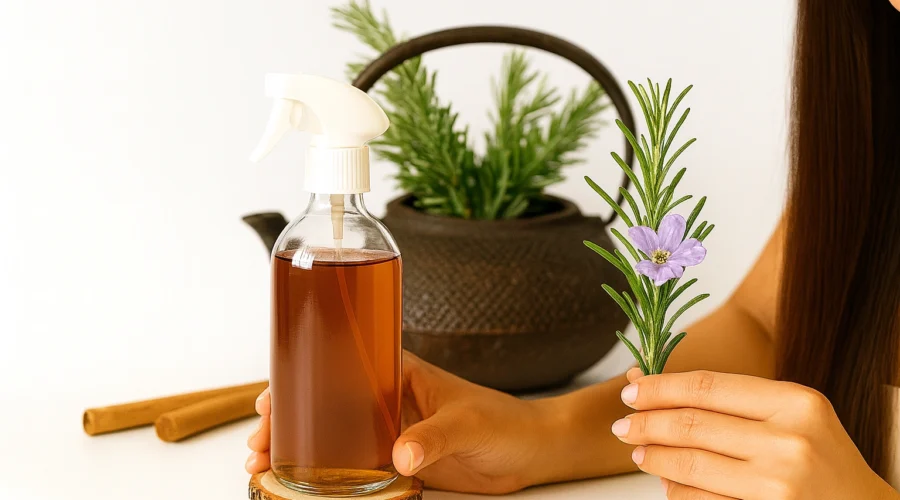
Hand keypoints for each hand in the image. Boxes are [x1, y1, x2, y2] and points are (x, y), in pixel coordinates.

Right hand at [246, 351, 553, 493]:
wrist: (530, 451)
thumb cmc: (505, 421)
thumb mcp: (468, 424)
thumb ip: (435, 437)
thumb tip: (399, 455)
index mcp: (399, 371)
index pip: (340, 366)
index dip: (301, 378)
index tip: (271, 398)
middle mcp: (388, 397)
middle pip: (326, 402)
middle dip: (288, 417)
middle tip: (260, 442)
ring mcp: (389, 428)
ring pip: (332, 434)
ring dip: (299, 446)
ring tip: (265, 464)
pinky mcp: (397, 459)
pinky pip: (353, 463)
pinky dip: (326, 471)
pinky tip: (302, 483)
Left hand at [612, 368, 896, 498]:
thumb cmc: (821, 459)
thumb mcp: (793, 415)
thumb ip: (730, 401)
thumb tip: (647, 382)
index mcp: (796, 404)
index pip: (706, 388)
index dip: (659, 387)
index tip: (631, 389)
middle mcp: (789, 443)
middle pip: (690, 425)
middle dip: (645, 423)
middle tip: (622, 424)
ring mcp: (777, 487)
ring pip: (688, 467)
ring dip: (653, 458)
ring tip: (639, 451)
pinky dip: (676, 490)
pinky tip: (669, 481)